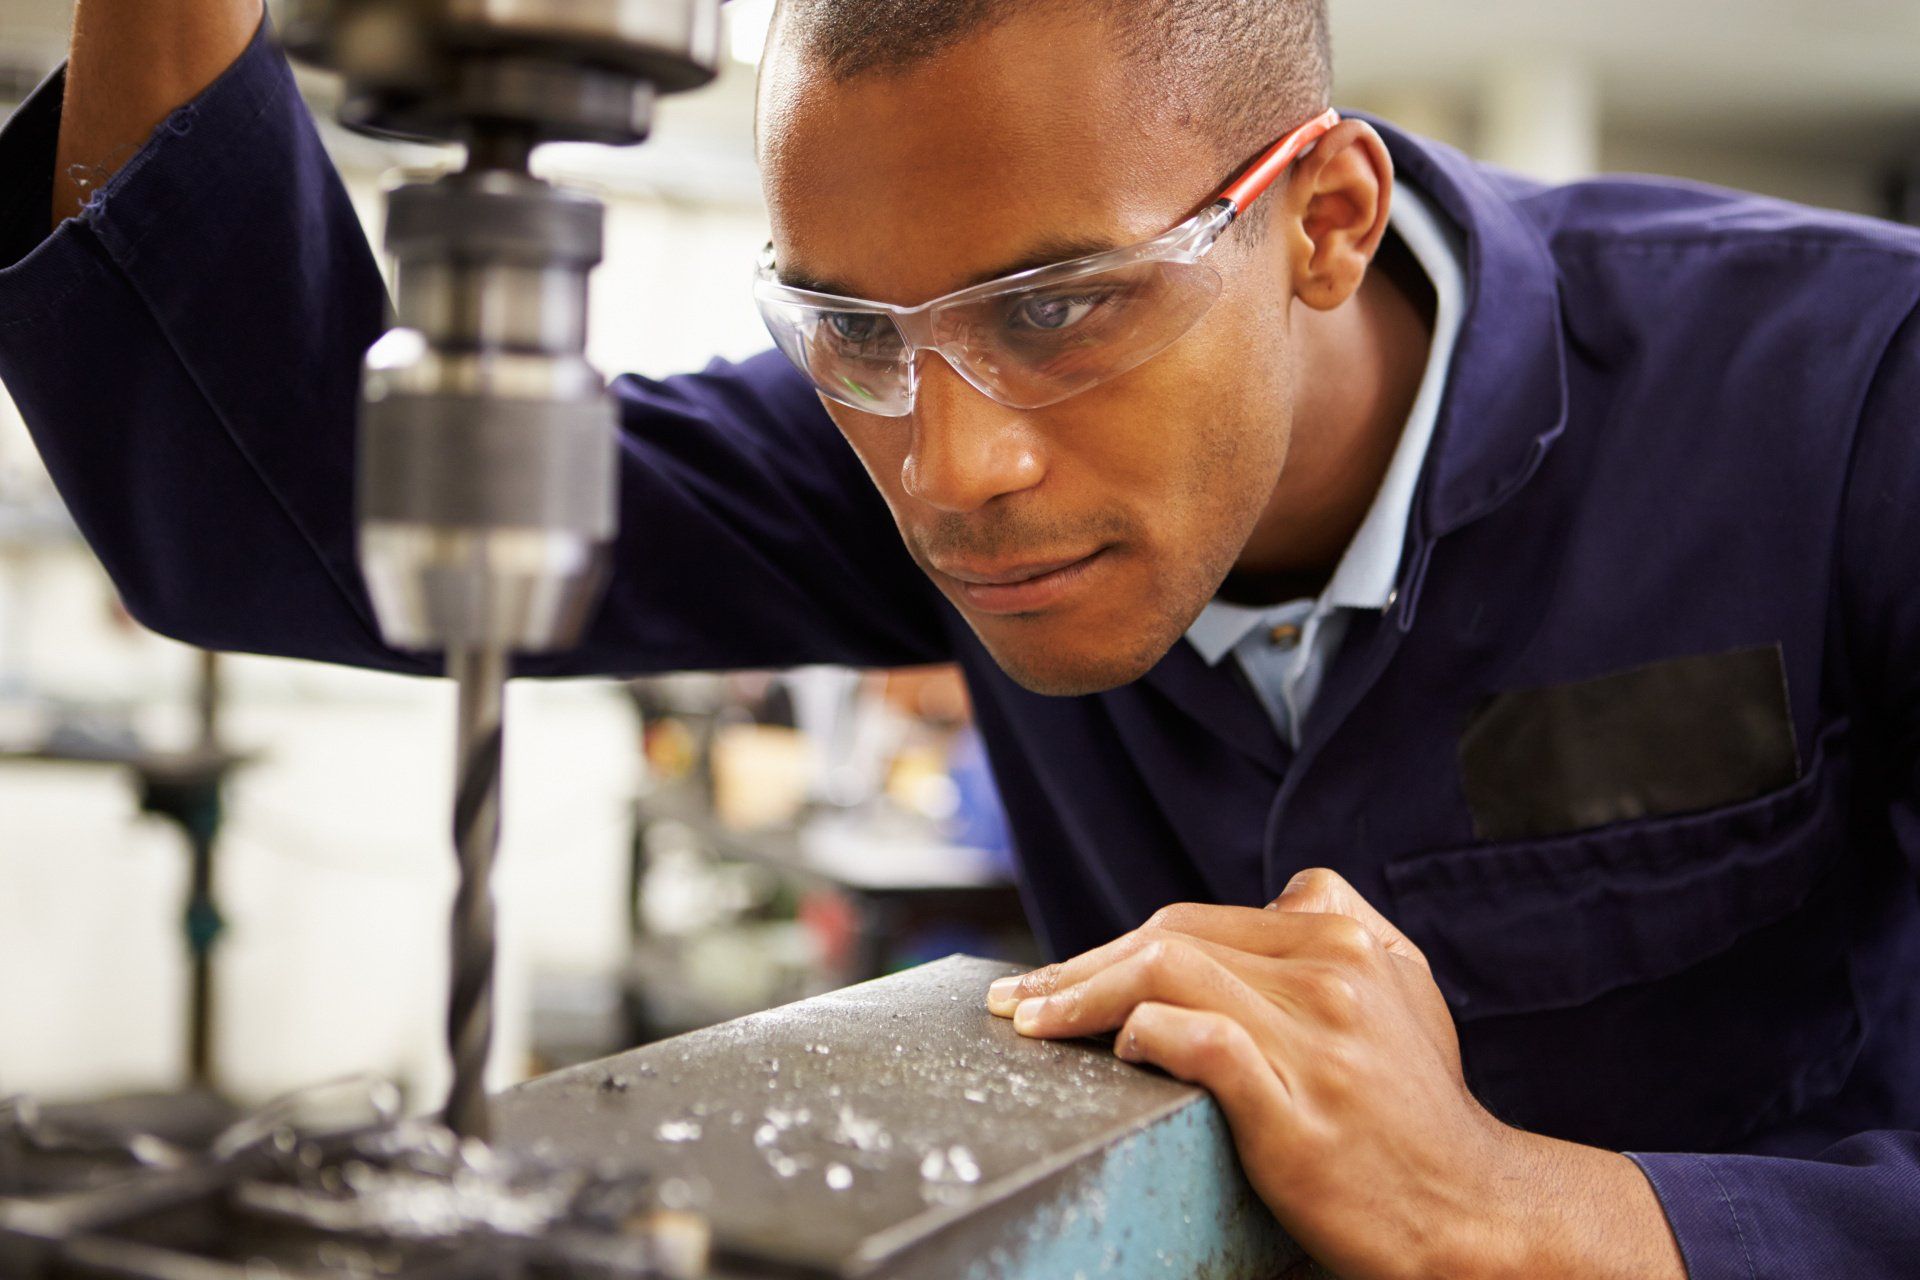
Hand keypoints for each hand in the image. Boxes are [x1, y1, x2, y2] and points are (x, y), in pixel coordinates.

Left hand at [985, 869, 1684, 1279]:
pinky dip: (1140, 1036)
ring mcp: (1316, 1040)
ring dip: (1081, 995)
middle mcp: (1331, 976)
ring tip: (1033, 1026)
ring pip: (1169, 973)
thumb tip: (1279, 896)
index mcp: (1345, 940)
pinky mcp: (1298, 1108)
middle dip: (1078, 966)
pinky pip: (1197, 1041)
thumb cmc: (1423, 1113)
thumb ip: (1346, 929)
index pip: (1196, 920)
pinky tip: (1113, 1053)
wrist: (1476, 1215)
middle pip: (1170, 937)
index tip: (1060, 979)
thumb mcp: (1407, 993)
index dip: (1114, 945)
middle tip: (1019, 1000)